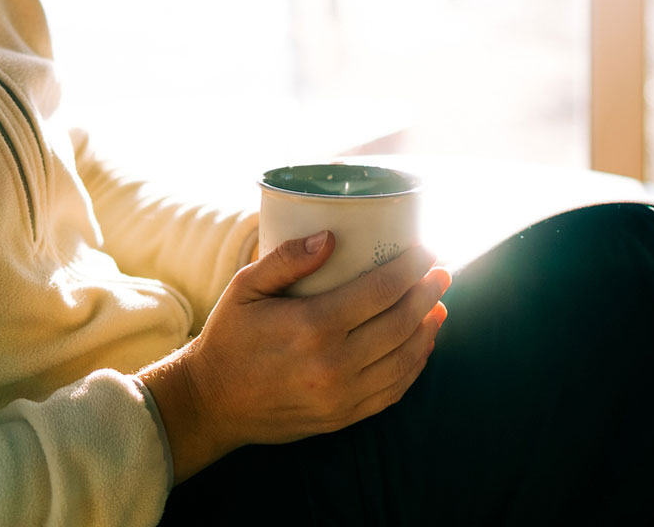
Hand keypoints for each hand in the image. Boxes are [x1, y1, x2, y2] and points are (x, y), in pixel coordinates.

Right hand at [140, 232, 449, 481]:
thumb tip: (330, 238)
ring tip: (438, 304)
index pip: (381, 290)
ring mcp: (343, 395)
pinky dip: (414, 364)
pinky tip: (420, 344)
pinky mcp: (344, 416)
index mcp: (313, 325)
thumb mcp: (245, 288)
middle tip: (440, 271)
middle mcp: (335, 363)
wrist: (213, 402)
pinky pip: (394, 390)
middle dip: (428, 292)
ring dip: (428, 328)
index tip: (426, 250)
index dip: (411, 268)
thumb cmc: (229, 338)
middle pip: (402, 322)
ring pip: (405, 358)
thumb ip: (287, 259)